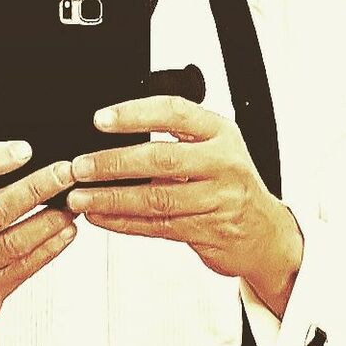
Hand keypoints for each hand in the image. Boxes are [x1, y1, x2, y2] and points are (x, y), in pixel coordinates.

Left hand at [66, 96, 303, 317]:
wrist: (264, 232)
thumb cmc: (230, 182)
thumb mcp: (214, 146)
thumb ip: (175, 136)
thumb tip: (114, 127)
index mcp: (220, 133)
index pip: (174, 113)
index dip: (135, 114)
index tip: (101, 119)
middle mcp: (222, 164)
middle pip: (161, 159)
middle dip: (114, 163)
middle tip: (81, 166)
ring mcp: (216, 200)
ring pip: (155, 199)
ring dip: (111, 198)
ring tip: (81, 196)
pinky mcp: (206, 231)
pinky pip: (155, 227)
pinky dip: (122, 222)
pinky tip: (100, 216)